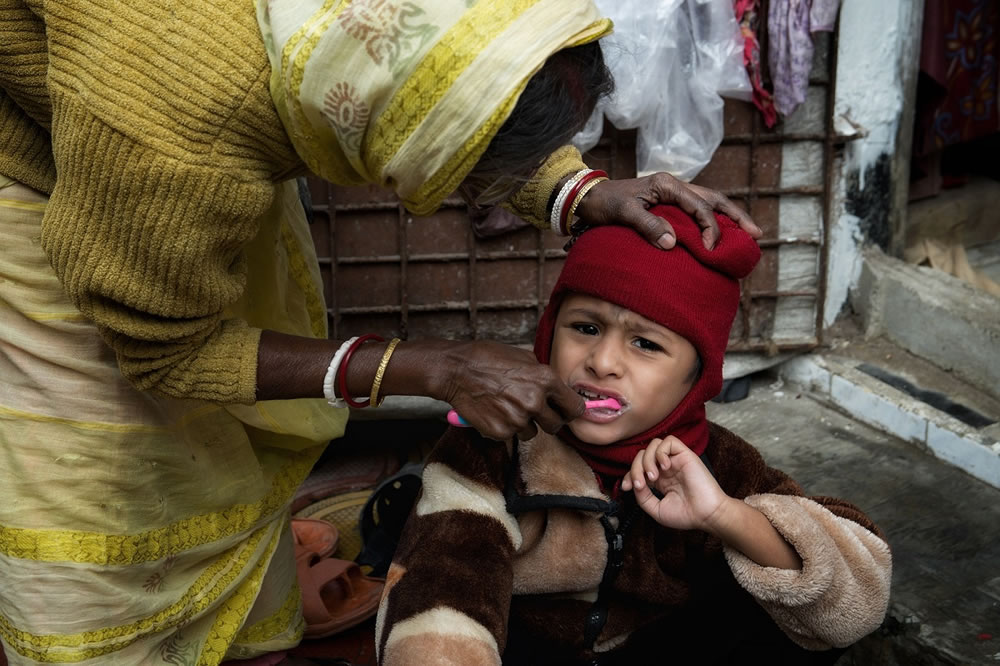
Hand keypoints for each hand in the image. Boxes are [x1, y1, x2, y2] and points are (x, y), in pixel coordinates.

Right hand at [434, 341, 584, 440]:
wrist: (456, 370)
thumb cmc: (487, 358)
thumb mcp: (523, 357)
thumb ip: (543, 375)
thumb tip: (557, 389)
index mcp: (545, 379)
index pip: (575, 407)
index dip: (570, 411)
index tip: (564, 412)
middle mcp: (535, 401)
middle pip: (556, 425)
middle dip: (548, 420)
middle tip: (534, 412)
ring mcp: (517, 419)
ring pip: (532, 433)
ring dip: (523, 424)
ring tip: (507, 407)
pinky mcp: (500, 432)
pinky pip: (511, 436)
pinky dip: (504, 427)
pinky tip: (494, 412)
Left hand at [574, 173, 761, 249]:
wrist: (588, 198)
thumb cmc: (605, 203)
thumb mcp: (624, 213)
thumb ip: (647, 226)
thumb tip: (672, 243)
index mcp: (667, 185)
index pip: (699, 206)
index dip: (709, 228)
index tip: (710, 250)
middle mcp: (674, 187)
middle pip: (713, 200)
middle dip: (736, 217)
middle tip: (756, 234)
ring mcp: (672, 195)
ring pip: (709, 204)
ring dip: (728, 219)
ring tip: (748, 234)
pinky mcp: (668, 205)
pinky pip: (697, 212)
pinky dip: (712, 222)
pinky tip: (721, 235)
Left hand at [621, 436, 729, 531]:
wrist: (706, 515)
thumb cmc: (686, 515)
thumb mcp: (657, 509)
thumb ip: (642, 497)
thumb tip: (634, 483)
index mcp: (660, 480)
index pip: (638, 468)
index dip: (628, 475)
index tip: (625, 487)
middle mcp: (666, 468)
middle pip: (642, 455)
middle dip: (635, 469)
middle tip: (641, 484)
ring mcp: (675, 460)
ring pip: (653, 445)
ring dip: (647, 460)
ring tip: (654, 477)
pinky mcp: (685, 455)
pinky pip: (668, 441)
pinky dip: (661, 452)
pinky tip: (665, 467)